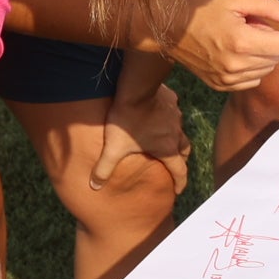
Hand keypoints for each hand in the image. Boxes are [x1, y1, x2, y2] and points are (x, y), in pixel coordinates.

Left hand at [89, 79, 189, 195]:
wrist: (136, 88)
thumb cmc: (126, 120)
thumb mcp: (113, 147)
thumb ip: (104, 168)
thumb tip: (94, 186)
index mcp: (166, 148)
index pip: (179, 171)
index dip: (180, 183)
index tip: (178, 191)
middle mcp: (176, 134)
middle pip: (185, 151)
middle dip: (181, 160)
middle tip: (173, 164)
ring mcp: (176, 116)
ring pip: (180, 131)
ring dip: (175, 138)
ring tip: (166, 139)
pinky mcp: (172, 101)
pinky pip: (174, 113)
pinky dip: (169, 118)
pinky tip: (159, 115)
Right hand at [170, 0, 278, 92]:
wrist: (169, 29)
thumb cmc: (202, 9)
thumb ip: (268, 5)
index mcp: (242, 42)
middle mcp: (236, 66)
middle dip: (276, 39)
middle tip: (257, 24)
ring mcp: (228, 80)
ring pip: (267, 70)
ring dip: (265, 53)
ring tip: (245, 37)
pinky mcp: (221, 86)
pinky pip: (253, 80)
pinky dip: (253, 67)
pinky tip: (239, 52)